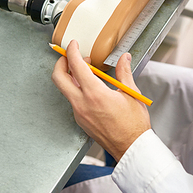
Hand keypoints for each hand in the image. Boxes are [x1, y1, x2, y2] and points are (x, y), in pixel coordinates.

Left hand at [52, 40, 150, 161]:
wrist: (131, 148)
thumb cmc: (134, 125)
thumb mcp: (131, 94)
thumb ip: (124, 73)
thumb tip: (124, 59)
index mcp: (95, 94)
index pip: (76, 66)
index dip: (72, 52)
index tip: (73, 45)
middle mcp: (82, 104)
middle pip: (59, 78)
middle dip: (61, 63)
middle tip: (70, 56)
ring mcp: (79, 114)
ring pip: (65, 90)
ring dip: (70, 77)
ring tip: (86, 71)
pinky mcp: (81, 121)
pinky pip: (73, 100)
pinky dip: (77, 89)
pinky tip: (90, 88)